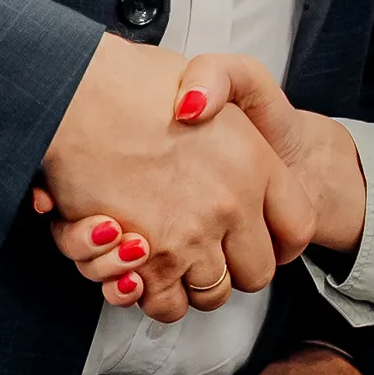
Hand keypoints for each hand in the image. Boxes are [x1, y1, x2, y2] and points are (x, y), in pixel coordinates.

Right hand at [37, 37, 311, 322]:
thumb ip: (230, 88)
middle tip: (208, 247)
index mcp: (256, 163)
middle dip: (233, 266)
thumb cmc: (132, 82)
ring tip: (169, 253)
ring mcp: (191, 237)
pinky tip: (139, 267)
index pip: (297, 227)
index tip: (258, 235)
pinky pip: (166, 304)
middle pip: (255, 272)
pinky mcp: (148, 261)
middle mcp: (231, 205)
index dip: (279, 238)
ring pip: (211, 294)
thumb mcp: (207, 70)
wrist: (76, 95)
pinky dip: (152, 293)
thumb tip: (211, 116)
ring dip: (191, 282)